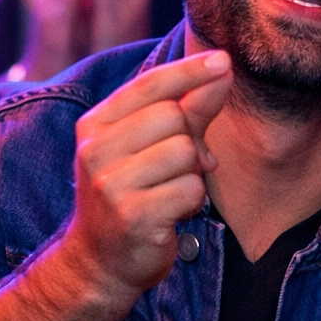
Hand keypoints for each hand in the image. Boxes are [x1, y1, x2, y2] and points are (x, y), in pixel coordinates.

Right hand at [58, 50, 232, 305]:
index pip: (148, 86)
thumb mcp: (151, 147)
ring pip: (185, 153)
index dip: (190, 71)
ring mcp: (111, 184)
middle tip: (178, 167)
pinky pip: (191, 189)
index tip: (224, 59)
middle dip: (191, 140)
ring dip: (192, 173)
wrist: (100, 261)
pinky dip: (193, 200)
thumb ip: (188, 109)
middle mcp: (96, 151)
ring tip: (170, 191)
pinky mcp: (133, 216)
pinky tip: (172, 212)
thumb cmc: (132, 194)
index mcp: (96, 126)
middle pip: (173, 117)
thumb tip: (222, 71)